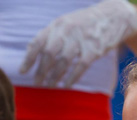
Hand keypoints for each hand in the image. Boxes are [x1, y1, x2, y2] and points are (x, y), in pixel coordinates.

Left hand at [19, 0, 136, 86]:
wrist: (114, 16)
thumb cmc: (86, 24)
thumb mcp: (67, 24)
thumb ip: (52, 36)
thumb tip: (35, 54)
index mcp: (57, 25)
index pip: (38, 42)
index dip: (29, 58)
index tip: (23, 72)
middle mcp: (66, 31)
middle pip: (49, 54)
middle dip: (41, 71)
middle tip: (37, 83)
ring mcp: (81, 39)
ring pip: (63, 62)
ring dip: (54, 77)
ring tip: (50, 86)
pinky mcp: (94, 49)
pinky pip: (80, 67)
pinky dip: (72, 78)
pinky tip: (67, 85)